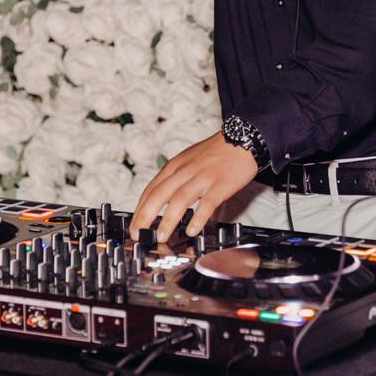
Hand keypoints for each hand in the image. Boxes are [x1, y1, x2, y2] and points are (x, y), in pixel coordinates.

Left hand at [130, 130, 260, 243]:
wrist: (242, 139)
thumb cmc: (215, 152)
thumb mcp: (188, 160)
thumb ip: (176, 180)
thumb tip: (164, 203)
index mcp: (175, 166)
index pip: (151, 189)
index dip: (139, 209)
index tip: (134, 226)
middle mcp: (185, 171)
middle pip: (159, 194)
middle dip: (145, 216)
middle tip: (138, 234)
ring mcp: (203, 178)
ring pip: (180, 199)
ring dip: (168, 219)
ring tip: (161, 236)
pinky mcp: (220, 185)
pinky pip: (207, 203)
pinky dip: (198, 217)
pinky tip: (192, 230)